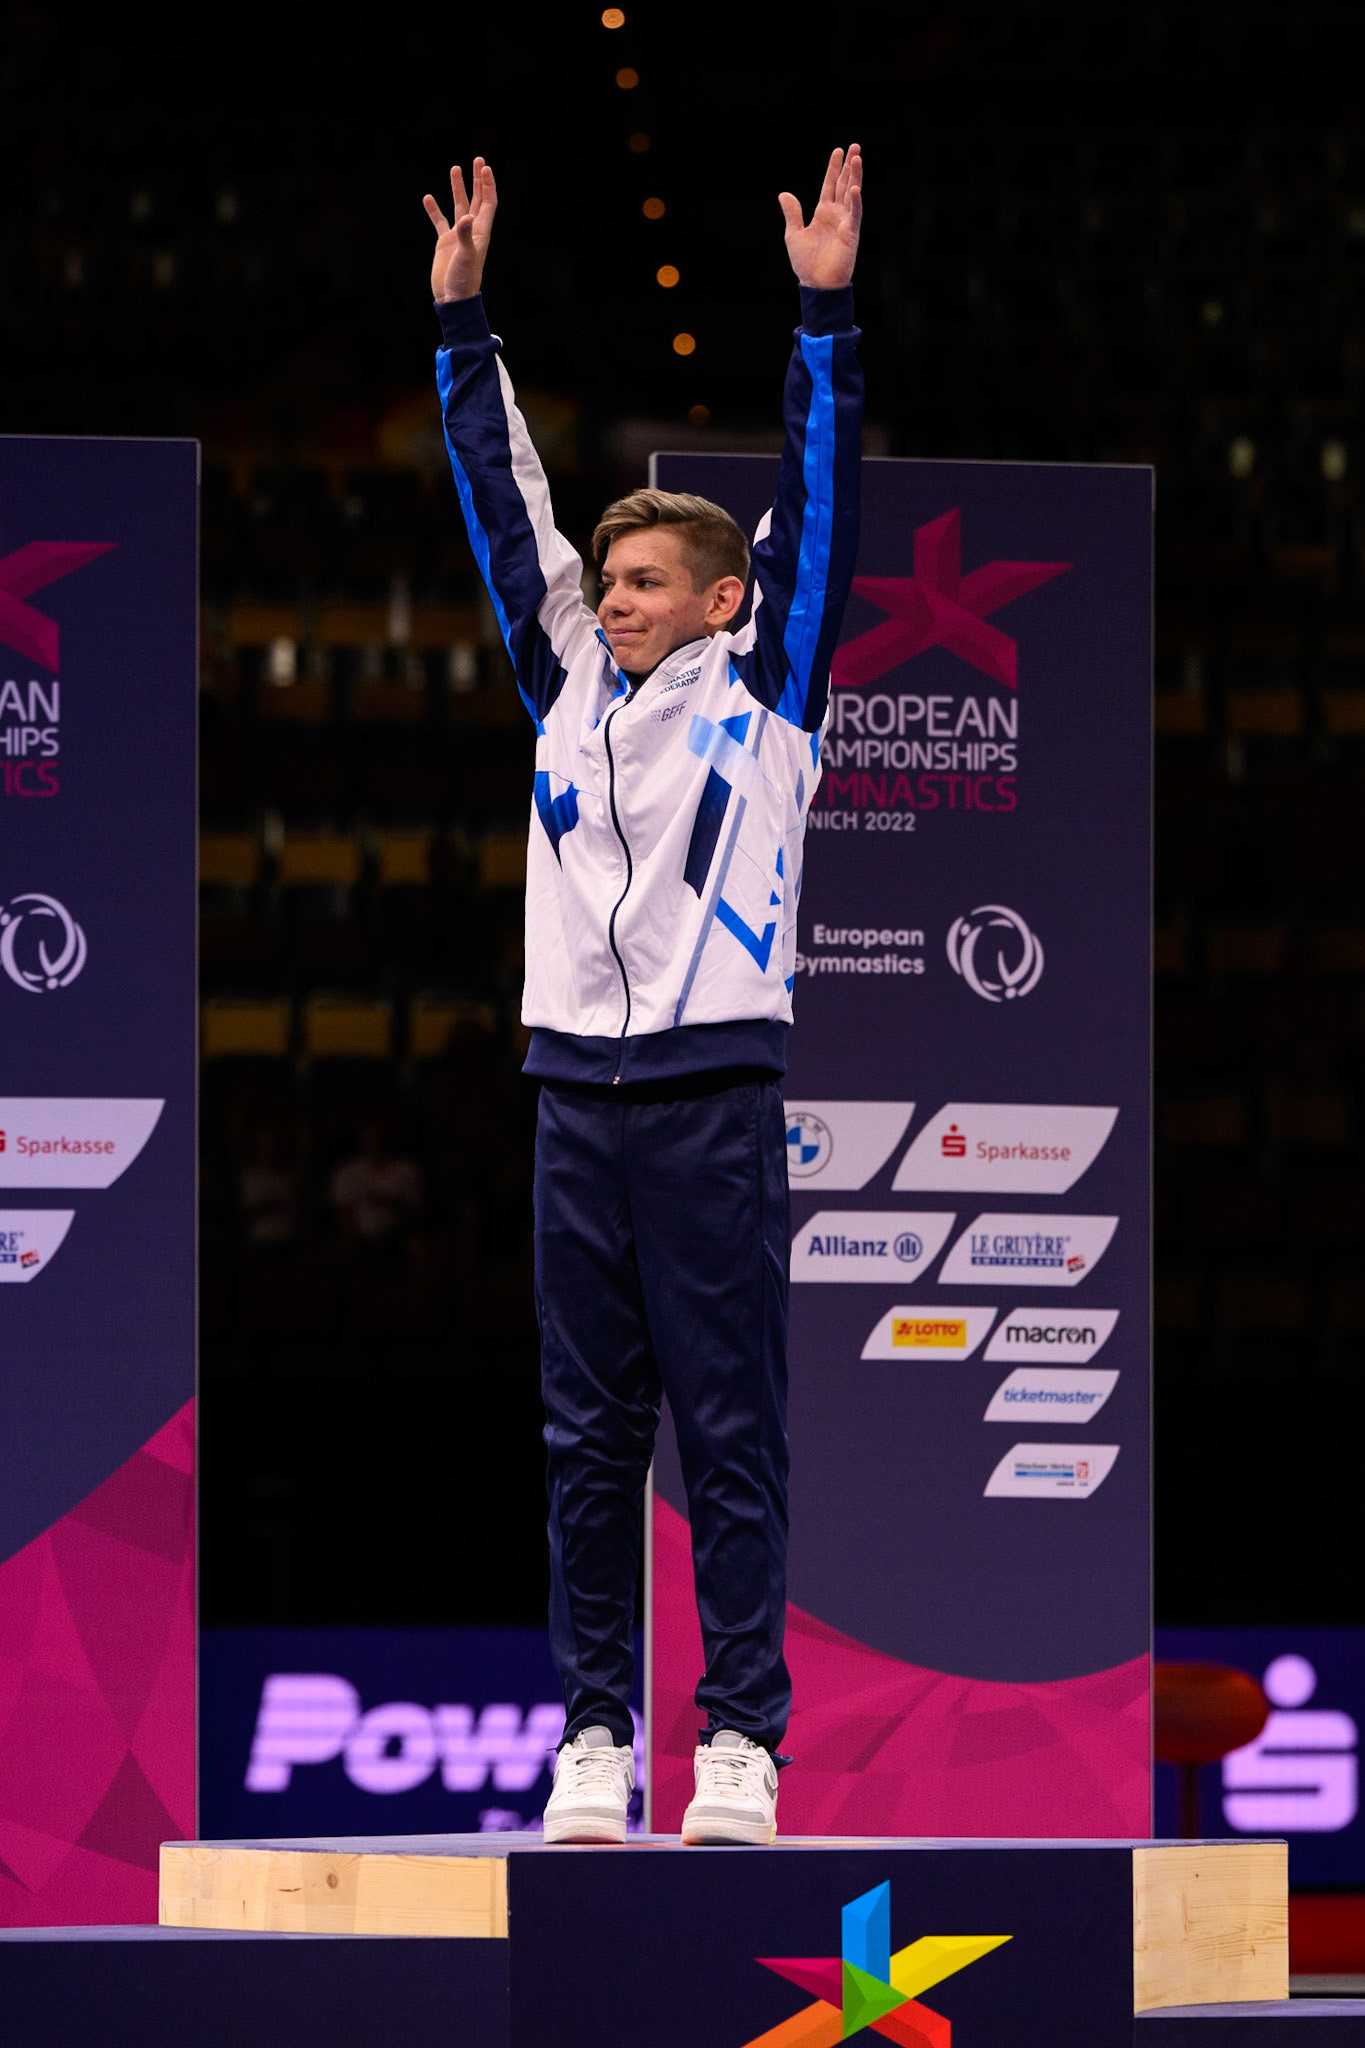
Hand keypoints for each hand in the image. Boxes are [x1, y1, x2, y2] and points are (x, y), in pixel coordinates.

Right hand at [423, 158, 497, 303]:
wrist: (453, 298)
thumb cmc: (463, 280)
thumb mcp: (465, 257)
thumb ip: (464, 235)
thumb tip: (464, 217)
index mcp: (480, 232)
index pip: (488, 203)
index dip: (488, 185)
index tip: (485, 167)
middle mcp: (471, 231)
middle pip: (477, 200)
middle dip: (477, 180)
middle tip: (478, 159)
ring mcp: (457, 236)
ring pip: (459, 206)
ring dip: (458, 188)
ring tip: (455, 168)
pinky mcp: (445, 243)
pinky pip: (439, 222)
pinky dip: (434, 210)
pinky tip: (428, 198)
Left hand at [778, 144, 862, 290]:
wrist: (816, 284)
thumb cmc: (806, 264)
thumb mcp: (794, 234)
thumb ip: (792, 213)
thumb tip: (783, 194)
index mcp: (823, 213)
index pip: (830, 185)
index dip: (834, 168)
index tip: (838, 151)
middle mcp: (836, 215)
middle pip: (843, 185)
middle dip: (849, 166)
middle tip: (855, 146)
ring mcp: (845, 223)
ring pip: (852, 195)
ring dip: (855, 177)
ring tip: (857, 158)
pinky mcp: (851, 234)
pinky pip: (854, 215)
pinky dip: (855, 202)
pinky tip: (854, 188)